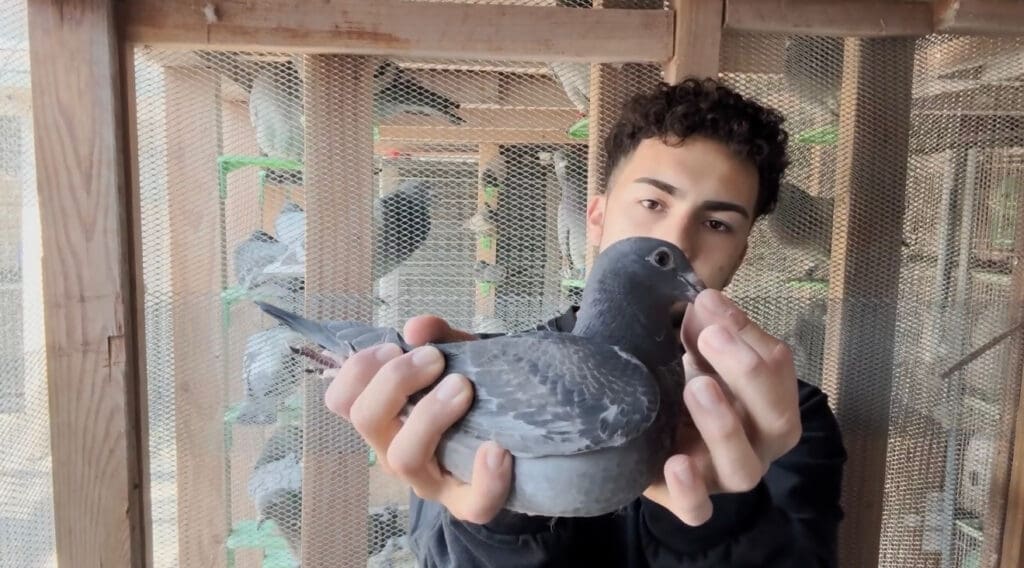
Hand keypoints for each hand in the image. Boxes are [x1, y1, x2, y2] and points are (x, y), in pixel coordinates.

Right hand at [322, 316, 512, 523]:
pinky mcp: (469, 504)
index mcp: (384, 418)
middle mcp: (395, 451)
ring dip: (430, 415)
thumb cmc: (471, 397)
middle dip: (396, 379)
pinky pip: (472, 504)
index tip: (395, 347)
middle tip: (435, 359)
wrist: (514, 441)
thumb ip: (440, 338)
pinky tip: (497, 449)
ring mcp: (429, 482)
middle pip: (366, 420)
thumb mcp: (458, 359)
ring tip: (463, 387)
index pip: (342, 400)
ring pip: (405, 458)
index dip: (359, 369)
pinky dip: (485, 477)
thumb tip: (417, 327)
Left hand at [643, 289, 801, 525]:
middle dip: (747, 373)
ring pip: (743, 468)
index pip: (778, 369)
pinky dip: (690, 491)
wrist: (647, 432)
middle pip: (776, 420)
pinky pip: (698, 511)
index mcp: (768, 401)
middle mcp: (758, 444)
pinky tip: (675, 463)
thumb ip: (707, 328)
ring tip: (696, 386)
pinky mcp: (687, 499)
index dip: (748, 335)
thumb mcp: (698, 352)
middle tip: (710, 336)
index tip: (709, 305)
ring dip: (723, 425)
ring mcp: (724, 477)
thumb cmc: (684, 384)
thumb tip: (707, 302)